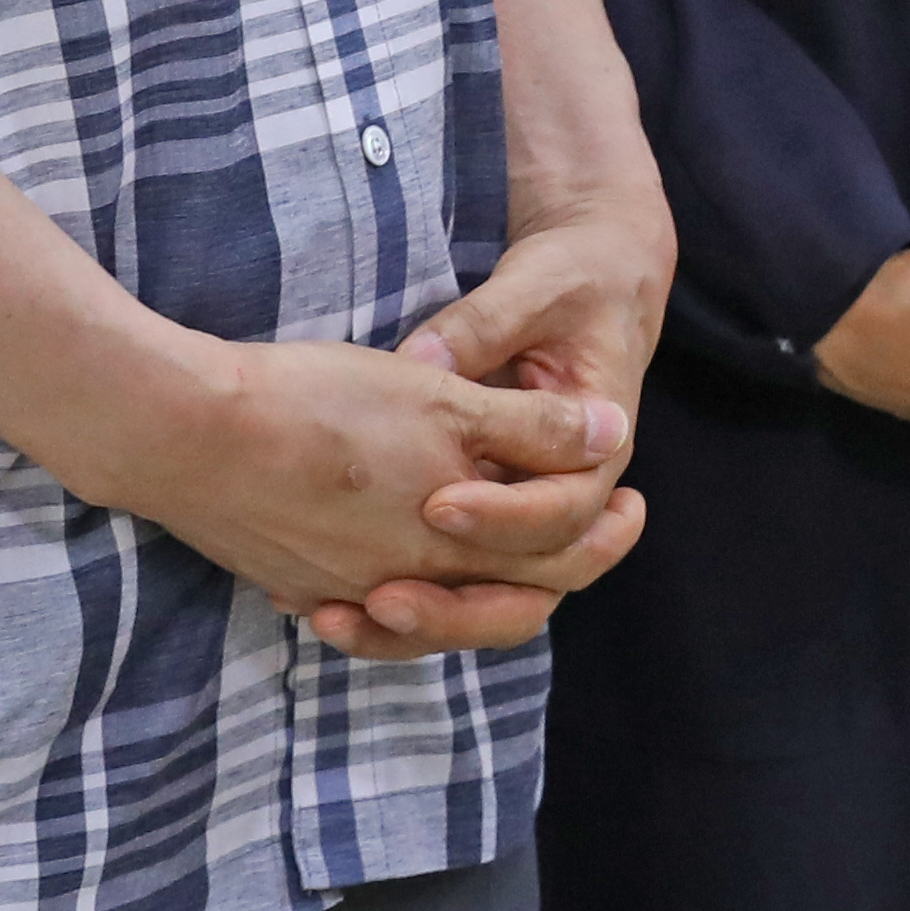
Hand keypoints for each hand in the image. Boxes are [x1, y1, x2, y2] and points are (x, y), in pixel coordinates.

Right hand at [88, 338, 632, 662]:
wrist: (185, 435)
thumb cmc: (318, 406)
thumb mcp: (441, 399)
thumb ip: (528, 428)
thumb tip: (608, 436)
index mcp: (454, 542)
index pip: (557, 561)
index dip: (604, 533)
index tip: (631, 504)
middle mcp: (405, 585)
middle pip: (503, 601)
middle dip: (558, 567)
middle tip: (599, 529)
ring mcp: (344, 593)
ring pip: (434, 611)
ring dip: (479, 589)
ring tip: (504, 556)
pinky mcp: (294, 584)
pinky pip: (363, 609)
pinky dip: (397, 599)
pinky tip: (397, 574)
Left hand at [356, 193, 679, 646]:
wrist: (594, 284)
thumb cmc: (570, 285)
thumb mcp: (533, 292)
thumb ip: (481, 331)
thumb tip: (424, 363)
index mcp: (598, 450)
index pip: (564, 511)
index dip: (503, 516)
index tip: (436, 503)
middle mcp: (563, 498)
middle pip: (527, 591)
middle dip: (454, 607)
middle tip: (382, 598)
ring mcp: (520, 518)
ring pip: (481, 608)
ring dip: (415, 626)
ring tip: (335, 616)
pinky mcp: (479, 519)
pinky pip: (443, 590)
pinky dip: (385, 612)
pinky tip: (311, 606)